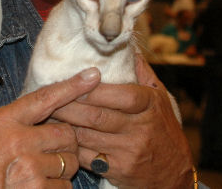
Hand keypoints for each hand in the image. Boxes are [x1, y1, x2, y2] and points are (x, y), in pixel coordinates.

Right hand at [0, 68, 100, 187]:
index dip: (71, 87)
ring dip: (61, 171)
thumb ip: (13, 121)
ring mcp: (27, 167)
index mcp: (2, 121)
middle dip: (65, 145)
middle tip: (50, 153)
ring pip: (69, 162)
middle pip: (66, 133)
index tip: (92, 76)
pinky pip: (64, 187)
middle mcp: (16, 140)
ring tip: (38, 174)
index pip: (44, 98)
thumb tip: (47, 110)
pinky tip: (37, 188)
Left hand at [51, 56, 194, 188]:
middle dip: (68, 105)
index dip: (94, 90)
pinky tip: (58, 136)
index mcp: (150, 105)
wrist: (175, 174)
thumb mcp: (161, 98)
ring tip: (46, 113)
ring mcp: (128, 151)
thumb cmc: (164, 130)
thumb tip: (126, 46)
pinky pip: (87, 157)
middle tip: (49, 96)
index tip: (74, 81)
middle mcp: (140, 129)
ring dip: (64, 124)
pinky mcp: (118, 171)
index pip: (121, 95)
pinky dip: (70, 146)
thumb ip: (142, 72)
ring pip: (87, 136)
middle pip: (97, 115)